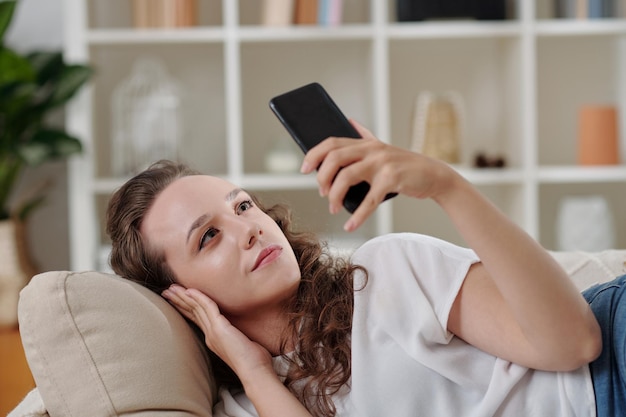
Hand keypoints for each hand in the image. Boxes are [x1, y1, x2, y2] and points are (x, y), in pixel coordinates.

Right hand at [162, 285, 273, 382]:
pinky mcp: (220, 327)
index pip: (197, 319)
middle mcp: (210, 335)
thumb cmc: (253, 360)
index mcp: (214, 339)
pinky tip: (189, 290)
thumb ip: (235, 336)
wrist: (254, 372)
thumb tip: (240, 331)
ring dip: (183, 296)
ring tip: (171, 288)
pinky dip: (198, 297)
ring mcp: (213, 331)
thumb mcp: (241, 344)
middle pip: (192, 313)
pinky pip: (207, 307)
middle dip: (179, 301)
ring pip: (195, 309)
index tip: (177, 299)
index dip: (187, 308)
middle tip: (166, 291)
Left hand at [300, 120, 455, 230]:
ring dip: (334, 195)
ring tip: (333, 207)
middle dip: (322, 177)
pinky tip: (350, 225)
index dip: (314, 154)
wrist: (434, 175)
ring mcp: (382, 163)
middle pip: (334, 157)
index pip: (332, 142)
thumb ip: (365, 136)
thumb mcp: (383, 148)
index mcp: (366, 142)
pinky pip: (369, 200)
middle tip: (321, 192)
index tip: (303, 169)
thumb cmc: (405, 165)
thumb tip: (349, 121)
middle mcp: (372, 149)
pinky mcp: (392, 179)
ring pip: (346, 177)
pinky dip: (358, 215)